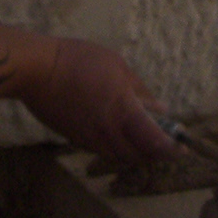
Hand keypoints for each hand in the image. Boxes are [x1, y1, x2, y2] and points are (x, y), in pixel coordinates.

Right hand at [19, 37, 180, 164]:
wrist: (36, 70)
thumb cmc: (77, 60)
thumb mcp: (116, 65)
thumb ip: (139, 90)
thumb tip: (158, 108)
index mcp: (123, 111)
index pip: (155, 142)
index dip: (171, 149)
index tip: (181, 148)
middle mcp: (108, 131)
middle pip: (139, 157)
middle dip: (155, 155)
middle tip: (164, 146)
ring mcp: (89, 138)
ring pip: (119, 157)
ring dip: (135, 154)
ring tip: (143, 142)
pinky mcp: (75, 139)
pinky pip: (102, 151)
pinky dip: (116, 149)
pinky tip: (117, 136)